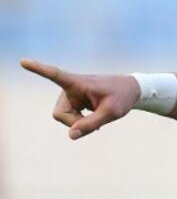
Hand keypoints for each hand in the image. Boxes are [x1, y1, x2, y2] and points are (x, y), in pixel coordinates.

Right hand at [20, 58, 140, 139]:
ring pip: (63, 118)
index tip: (23, 62)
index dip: (38, 70)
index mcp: (78, 82)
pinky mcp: (73, 102)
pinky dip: (81, 123)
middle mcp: (70, 88)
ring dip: (79, 123)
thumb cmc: (122, 97)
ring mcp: (70, 95)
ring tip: (97, 119)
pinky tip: (94, 120)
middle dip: (74, 123)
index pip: (55, 75)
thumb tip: (71, 136)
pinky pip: (70, 119)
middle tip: (95, 125)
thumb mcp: (111, 113)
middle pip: (59, 114)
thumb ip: (91, 124)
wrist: (130, 91)